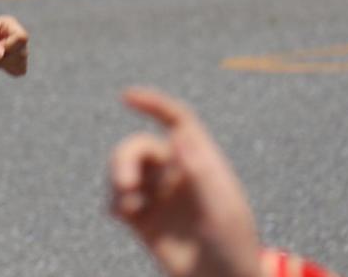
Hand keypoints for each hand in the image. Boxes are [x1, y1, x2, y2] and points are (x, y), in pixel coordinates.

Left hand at [0, 14, 27, 74]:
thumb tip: (1, 54)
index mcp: (9, 24)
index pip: (21, 38)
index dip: (8, 47)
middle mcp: (17, 34)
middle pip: (22, 53)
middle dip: (4, 58)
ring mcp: (19, 47)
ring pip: (21, 63)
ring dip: (5, 64)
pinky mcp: (16, 58)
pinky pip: (19, 70)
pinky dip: (8, 70)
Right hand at [109, 88, 261, 276]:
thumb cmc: (233, 249)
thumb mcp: (222, 211)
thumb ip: (200, 171)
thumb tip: (180, 135)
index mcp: (201, 163)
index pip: (178, 121)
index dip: (154, 104)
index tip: (126, 97)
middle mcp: (177, 173)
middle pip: (140, 147)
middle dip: (125, 159)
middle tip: (124, 184)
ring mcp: (158, 196)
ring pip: (123, 169)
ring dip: (117, 180)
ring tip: (125, 206)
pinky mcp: (143, 219)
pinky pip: (117, 199)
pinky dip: (114, 202)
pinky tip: (121, 215)